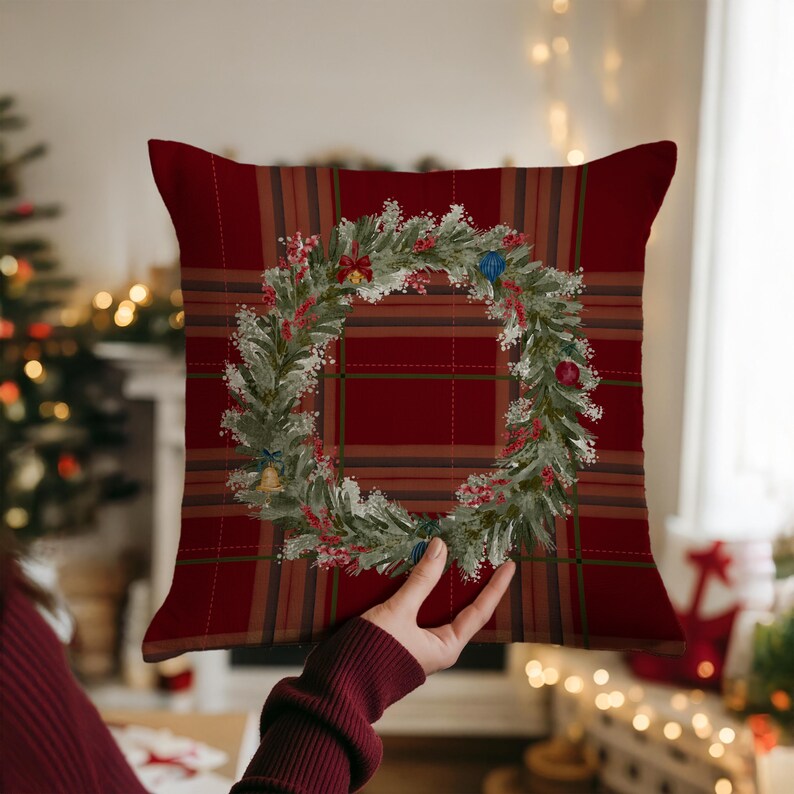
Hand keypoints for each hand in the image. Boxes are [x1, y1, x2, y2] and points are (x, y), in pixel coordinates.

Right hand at [360, 537, 515, 675]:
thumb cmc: (373, 654)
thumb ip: (421, 580)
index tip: (509, 566)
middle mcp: (436, 646)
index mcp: (446, 646)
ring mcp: (417, 642)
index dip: (495, 587)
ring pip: (435, 606)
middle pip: (459, 608)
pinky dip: (419, 588)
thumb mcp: (399, 612)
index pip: (480, 611)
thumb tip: (440, 548)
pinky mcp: (398, 636)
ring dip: (440, 582)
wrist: (338, 684)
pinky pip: (416, 608)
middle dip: (468, 582)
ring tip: (449, 556)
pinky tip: (415, 570)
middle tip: (479, 555)